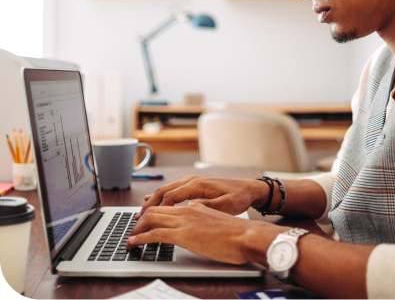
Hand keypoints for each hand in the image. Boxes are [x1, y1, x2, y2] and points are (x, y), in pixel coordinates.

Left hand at [127, 202, 283, 264]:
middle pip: (156, 208)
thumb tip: (197, 222)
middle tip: (134, 229)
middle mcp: (188, 209)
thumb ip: (205, 217)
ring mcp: (185, 220)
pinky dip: (141, 238)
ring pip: (152, 218)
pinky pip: (155, 234)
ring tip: (130, 239)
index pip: (169, 204)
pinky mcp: (183, 234)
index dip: (155, 211)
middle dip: (141, 219)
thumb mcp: (218, 219)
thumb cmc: (238, 232)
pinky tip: (134, 244)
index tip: (147, 220)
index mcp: (197, 205)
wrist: (247, 235)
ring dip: (138, 229)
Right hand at [137, 175, 268, 217]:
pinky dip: (161, 197)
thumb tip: (191, 207)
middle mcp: (192, 180)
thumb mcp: (227, 205)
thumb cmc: (239, 197)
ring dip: (153, 201)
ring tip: (140, 215)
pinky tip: (151, 202)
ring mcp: (192, 182)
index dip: (157, 209)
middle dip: (149, 205)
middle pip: (164, 191)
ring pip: (166, 190)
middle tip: (137, 220)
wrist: (249, 188)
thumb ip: (208, 206)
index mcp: (198, 184)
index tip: (147, 222)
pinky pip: (173, 190)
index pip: (171, 196)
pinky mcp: (194, 186)